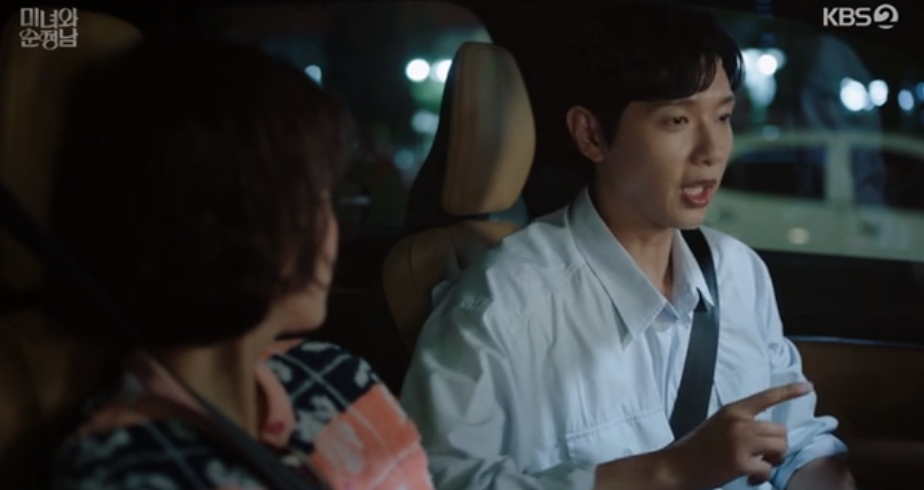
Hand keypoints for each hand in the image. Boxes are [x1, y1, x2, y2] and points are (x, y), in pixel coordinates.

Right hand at [662, 382, 813, 489]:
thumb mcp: (717, 425)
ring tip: (756, 466)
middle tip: (763, 457)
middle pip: (781, 431)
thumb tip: (766, 434)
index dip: (790, 391)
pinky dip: (761, 476)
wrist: (675, 466)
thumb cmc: (696, 447)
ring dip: (773, 460)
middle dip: (777, 446)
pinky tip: (748, 477)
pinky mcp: (741, 462)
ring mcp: (741, 442)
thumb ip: (740, 423)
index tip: (809, 386)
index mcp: (733, 410)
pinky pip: (768, 469)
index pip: (766, 397)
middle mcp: (739, 422)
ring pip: (780, 447)